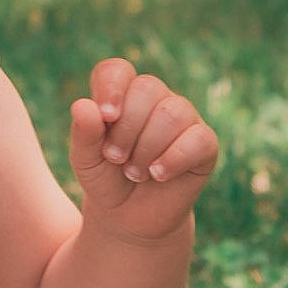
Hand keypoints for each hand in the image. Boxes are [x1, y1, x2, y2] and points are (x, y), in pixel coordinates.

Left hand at [69, 61, 218, 241]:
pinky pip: (198, 138)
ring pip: (172, 112)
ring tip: (133, 173)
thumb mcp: (86, 160)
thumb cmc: (106, 179)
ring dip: (147, 147)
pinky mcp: (204, 144)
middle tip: (115, 158)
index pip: (117, 70)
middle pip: (146, 88)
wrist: (130, 217)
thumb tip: (83, 105)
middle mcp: (155, 99)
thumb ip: (83, 133)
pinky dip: (173, 158)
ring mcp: (183, 118)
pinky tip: (158, 175)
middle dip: (127, 128)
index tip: (106, 116)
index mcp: (122, 94)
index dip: (111, 88)